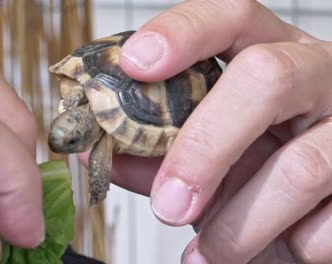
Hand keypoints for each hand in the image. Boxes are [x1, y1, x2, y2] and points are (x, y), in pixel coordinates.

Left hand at [99, 1, 331, 262]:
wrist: (320, 201)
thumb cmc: (258, 160)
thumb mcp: (210, 146)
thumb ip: (158, 150)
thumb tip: (103, 155)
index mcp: (269, 54)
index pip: (230, 16)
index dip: (182, 33)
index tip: (136, 63)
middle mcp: (315, 76)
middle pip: (267, 78)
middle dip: (205, 147)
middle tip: (169, 204)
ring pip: (300, 167)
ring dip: (238, 225)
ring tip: (208, 252)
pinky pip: (326, 224)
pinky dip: (285, 247)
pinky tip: (267, 247)